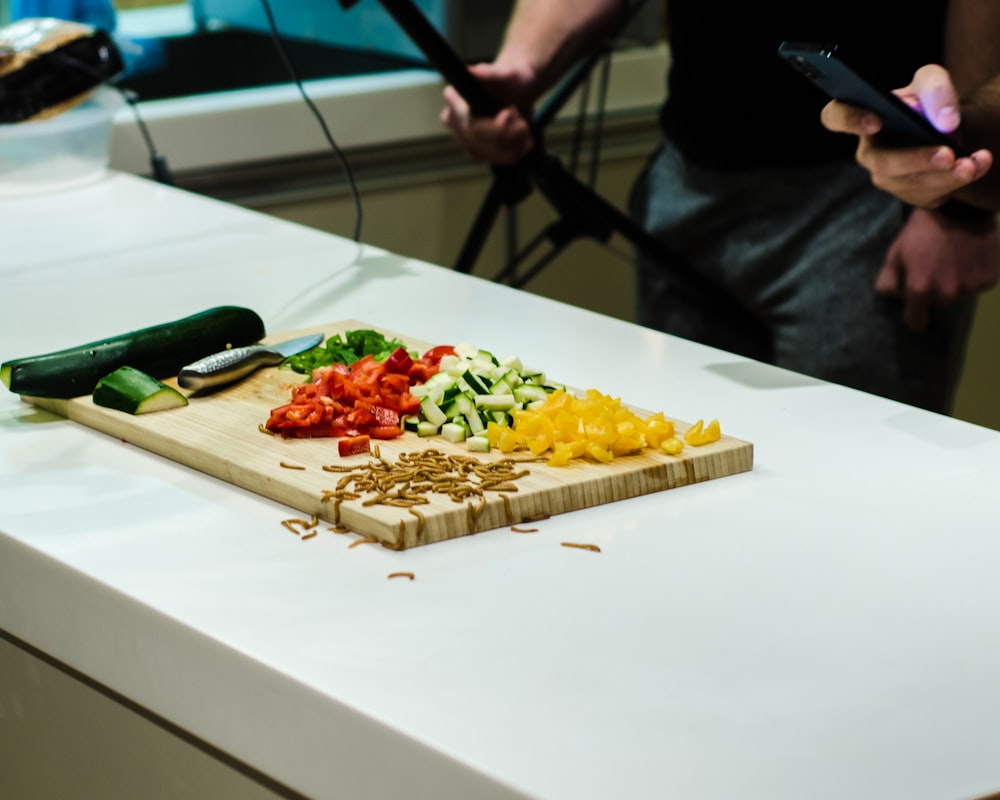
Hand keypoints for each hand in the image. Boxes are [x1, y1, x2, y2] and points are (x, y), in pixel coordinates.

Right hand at [440, 62, 535, 163]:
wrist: (517, 92)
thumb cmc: (510, 79)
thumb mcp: (504, 73)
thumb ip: (488, 73)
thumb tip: (470, 71)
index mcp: (454, 100)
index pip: (472, 127)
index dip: (495, 128)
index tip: (510, 114)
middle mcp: (454, 122)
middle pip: (482, 144)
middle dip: (510, 133)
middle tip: (520, 116)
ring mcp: (465, 140)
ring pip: (495, 154)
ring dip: (517, 141)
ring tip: (522, 123)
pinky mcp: (478, 153)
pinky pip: (503, 160)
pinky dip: (519, 149)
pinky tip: (523, 137)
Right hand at [820, 65, 992, 207]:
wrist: (946, 128)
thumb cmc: (927, 102)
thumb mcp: (932, 81)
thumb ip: (936, 90)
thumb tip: (944, 122)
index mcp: (863, 116)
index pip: (834, 116)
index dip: (849, 120)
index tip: (877, 120)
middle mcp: (869, 151)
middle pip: (881, 162)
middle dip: (916, 160)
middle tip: (947, 154)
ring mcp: (887, 177)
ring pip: (909, 182)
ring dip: (945, 174)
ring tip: (973, 162)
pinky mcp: (910, 193)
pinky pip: (930, 193)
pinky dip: (959, 179)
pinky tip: (978, 165)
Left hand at [877, 206, 998, 329]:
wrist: (960, 207)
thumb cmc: (921, 231)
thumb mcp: (895, 254)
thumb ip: (888, 283)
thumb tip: (896, 299)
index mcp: (921, 289)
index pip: (916, 322)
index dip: (913, 314)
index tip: (914, 307)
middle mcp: (947, 293)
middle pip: (937, 305)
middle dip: (933, 292)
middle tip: (933, 266)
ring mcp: (971, 287)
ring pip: (958, 294)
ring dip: (954, 283)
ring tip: (952, 258)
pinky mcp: (990, 279)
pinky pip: (977, 285)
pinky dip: (973, 275)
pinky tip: (969, 257)